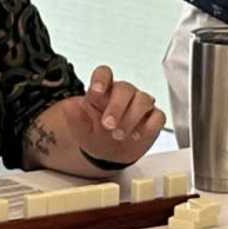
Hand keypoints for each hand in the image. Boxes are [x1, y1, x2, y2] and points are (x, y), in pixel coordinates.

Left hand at [42, 71, 162, 169]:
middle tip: (107, 125)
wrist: (108, 154)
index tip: (96, 92)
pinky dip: (148, 126)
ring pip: (143, 100)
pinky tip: (136, 135)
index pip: (104, 74)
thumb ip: (74, 117)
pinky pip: (157, 116)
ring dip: (131, 118)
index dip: (101, 80)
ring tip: (118, 135)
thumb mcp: (80, 129)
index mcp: (103, 91)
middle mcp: (123, 94)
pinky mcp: (153, 119)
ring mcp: (140, 105)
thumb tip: (69, 106)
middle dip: (116, 107)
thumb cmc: (95, 134)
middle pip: (125, 88)